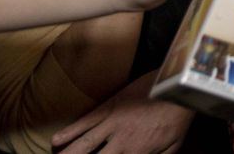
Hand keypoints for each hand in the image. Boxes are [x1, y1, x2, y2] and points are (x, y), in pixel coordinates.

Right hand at [52, 71, 192, 153]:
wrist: (177, 86)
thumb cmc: (177, 118)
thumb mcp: (172, 146)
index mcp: (136, 153)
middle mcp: (120, 141)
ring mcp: (113, 123)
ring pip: (83, 143)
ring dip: (68, 153)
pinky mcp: (109, 106)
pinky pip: (85, 121)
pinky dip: (70, 131)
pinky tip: (56, 140)